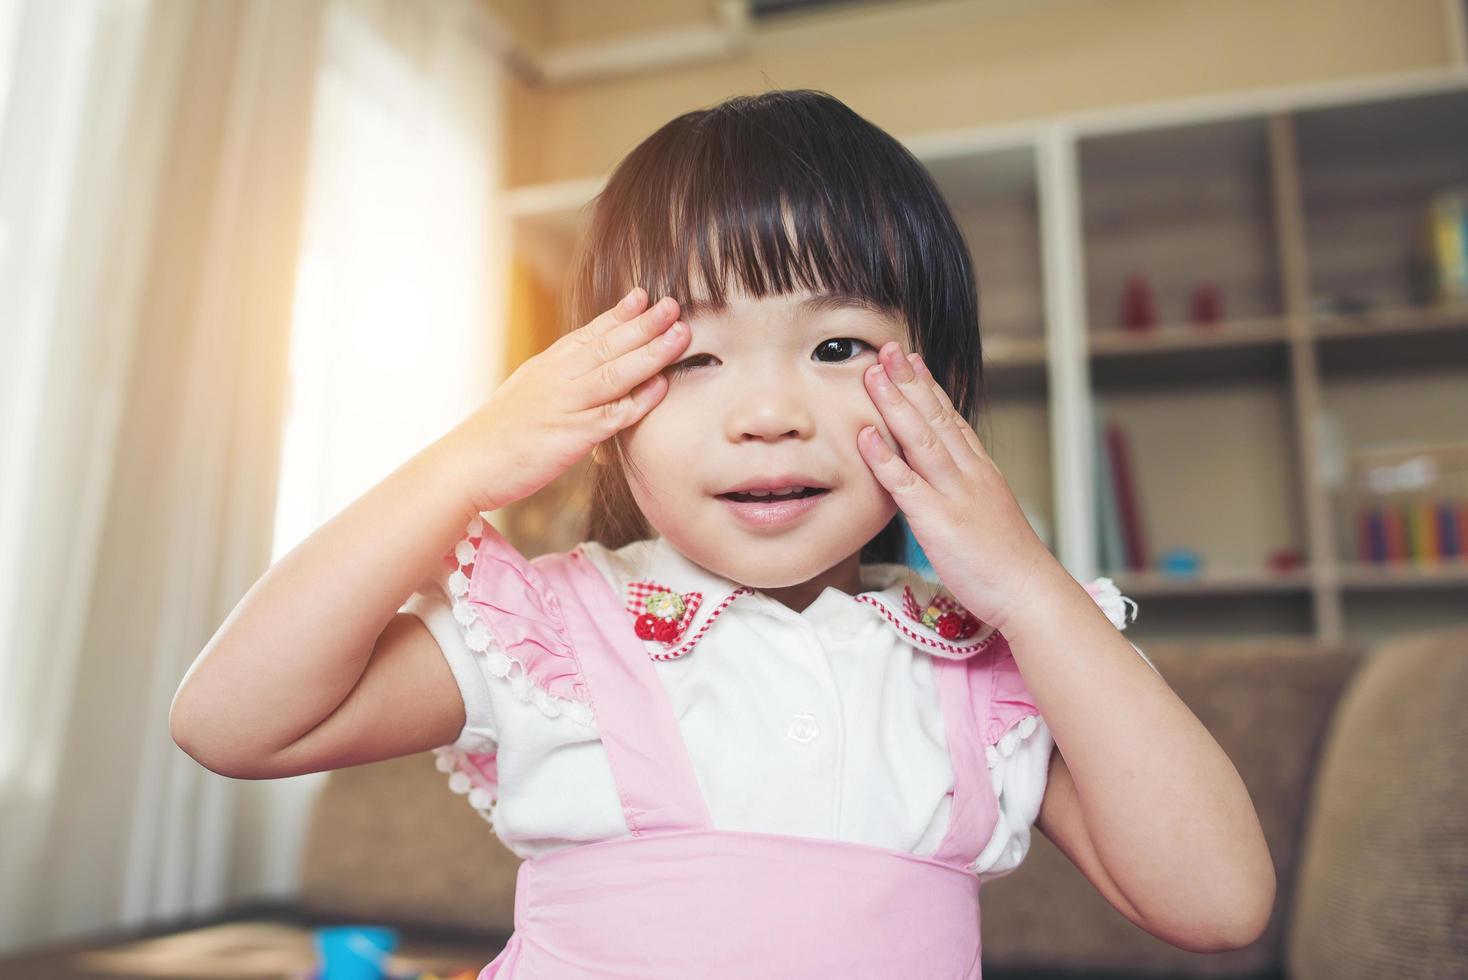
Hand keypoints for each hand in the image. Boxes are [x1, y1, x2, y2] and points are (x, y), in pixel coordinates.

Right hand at [446, 287, 689, 512]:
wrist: (465, 464)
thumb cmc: (497, 435)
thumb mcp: (527, 393)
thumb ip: (557, 380)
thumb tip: (582, 372)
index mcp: (548, 366)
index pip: (590, 332)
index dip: (619, 313)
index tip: (644, 294)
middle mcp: (558, 378)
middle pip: (608, 344)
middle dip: (645, 323)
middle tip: (674, 304)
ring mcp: (565, 405)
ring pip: (616, 373)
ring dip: (651, 352)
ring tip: (680, 334)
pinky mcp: (571, 436)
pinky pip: (613, 415)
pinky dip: (639, 400)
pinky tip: (662, 387)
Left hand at [857, 341, 1060, 632]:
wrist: (1030, 593)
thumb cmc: (1006, 562)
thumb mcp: (988, 512)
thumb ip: (965, 489)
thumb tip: (945, 477)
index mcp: (980, 471)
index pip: (951, 418)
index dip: (929, 387)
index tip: (911, 359)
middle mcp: (968, 474)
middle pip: (935, 418)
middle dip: (909, 381)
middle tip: (887, 348)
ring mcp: (954, 495)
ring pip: (921, 440)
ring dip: (895, 405)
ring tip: (874, 374)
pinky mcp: (939, 522)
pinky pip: (907, 485)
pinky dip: (885, 459)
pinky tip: (865, 437)